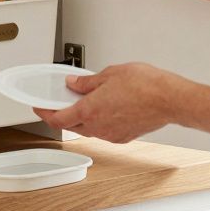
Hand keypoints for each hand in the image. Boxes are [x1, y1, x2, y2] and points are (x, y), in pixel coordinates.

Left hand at [34, 63, 185, 143]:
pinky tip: (104, 110)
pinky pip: (104, 132)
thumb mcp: (110, 74)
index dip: (45, 114)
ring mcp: (111, 134)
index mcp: (89, 111)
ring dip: (81, 119)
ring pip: (88, 130)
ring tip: (84, 104)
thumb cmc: (145, 85)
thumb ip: (87, 82)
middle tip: (59, 104)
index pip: (58, 119)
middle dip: (62, 116)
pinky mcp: (124, 137)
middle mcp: (98, 127)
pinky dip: (98, 122)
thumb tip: (74, 84)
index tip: (39, 108)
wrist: (170, 99)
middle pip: (71, 126)